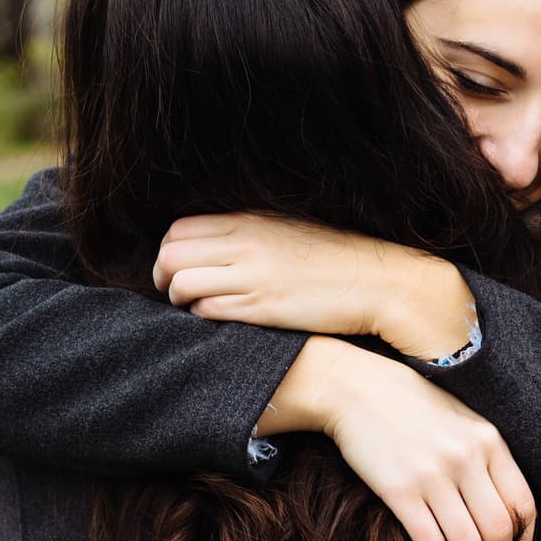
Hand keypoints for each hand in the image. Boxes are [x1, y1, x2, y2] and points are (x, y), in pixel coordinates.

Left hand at [153, 213, 476, 359]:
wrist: (377, 281)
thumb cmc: (336, 259)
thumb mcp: (288, 230)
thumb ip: (250, 232)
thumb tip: (215, 244)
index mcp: (250, 220)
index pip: (179, 230)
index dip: (167, 253)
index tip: (175, 270)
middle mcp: (245, 243)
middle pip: (171, 256)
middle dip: (163, 278)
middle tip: (173, 293)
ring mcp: (252, 275)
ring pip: (182, 285)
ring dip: (179, 301)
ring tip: (195, 309)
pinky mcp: (263, 308)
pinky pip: (209, 311)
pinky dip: (203, 317)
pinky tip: (220, 320)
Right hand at [263, 335, 535, 540]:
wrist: (358, 389)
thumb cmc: (413, 406)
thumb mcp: (463, 420)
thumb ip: (486, 456)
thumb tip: (508, 511)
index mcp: (488, 440)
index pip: (523, 504)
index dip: (522, 539)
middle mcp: (466, 457)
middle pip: (499, 530)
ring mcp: (433, 474)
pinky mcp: (399, 489)